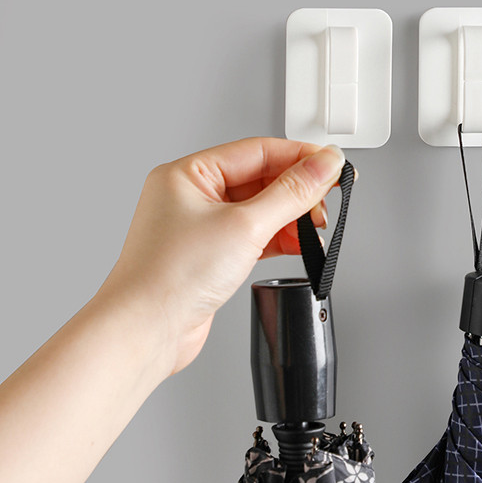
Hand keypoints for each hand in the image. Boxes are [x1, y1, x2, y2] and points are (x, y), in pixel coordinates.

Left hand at [99, 137, 348, 377]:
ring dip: (293, 217)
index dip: (301, 156)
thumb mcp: (245, 225)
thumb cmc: (169, 277)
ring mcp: (203, 227)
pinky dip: (280, 238)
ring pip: (261, 209)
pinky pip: (256, 235)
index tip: (334, 164)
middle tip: (330, 197)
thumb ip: (292, 193)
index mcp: (189, 174)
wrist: (146, 331)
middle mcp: (193, 196)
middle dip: (299, 190)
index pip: (258, 150)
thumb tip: (324, 164)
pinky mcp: (212, 254)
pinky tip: (300, 244)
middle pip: (262, 179)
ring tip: (316, 226)